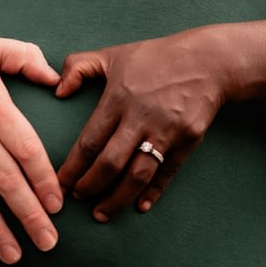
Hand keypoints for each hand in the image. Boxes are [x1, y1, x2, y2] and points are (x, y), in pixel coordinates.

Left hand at [55, 29, 227, 220]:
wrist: (208, 60)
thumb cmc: (155, 57)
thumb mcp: (113, 54)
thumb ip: (78, 66)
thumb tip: (57, 91)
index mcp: (119, 97)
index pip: (90, 141)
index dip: (73, 167)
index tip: (60, 183)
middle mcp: (141, 116)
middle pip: (111, 163)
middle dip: (90, 187)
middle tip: (77, 200)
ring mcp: (167, 130)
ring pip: (138, 174)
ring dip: (117, 198)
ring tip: (102, 213)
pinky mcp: (188, 139)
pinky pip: (167, 172)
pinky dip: (154, 192)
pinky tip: (140, 206)